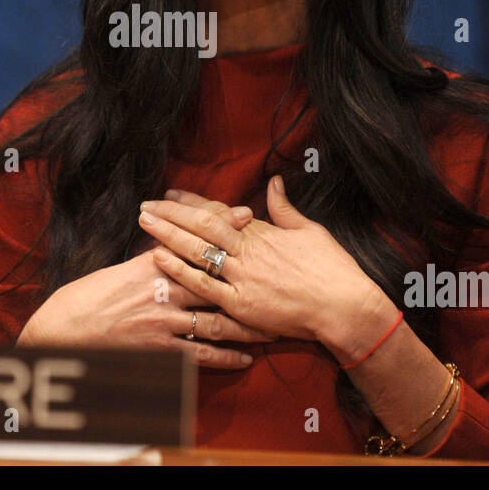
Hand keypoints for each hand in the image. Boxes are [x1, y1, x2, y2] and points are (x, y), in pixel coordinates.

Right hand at [17, 210, 276, 369]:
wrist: (63, 330)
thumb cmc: (89, 298)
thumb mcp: (120, 271)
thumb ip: (150, 259)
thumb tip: (171, 245)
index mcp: (152, 265)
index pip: (195, 241)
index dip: (224, 229)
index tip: (249, 215)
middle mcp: (162, 290)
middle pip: (215, 281)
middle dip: (247, 278)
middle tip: (277, 277)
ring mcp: (162, 321)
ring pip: (216, 322)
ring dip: (246, 326)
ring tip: (271, 328)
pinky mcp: (159, 350)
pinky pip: (200, 355)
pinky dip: (224, 357)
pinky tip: (243, 358)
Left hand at [140, 177, 382, 343]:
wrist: (344, 306)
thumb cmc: (332, 269)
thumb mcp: (310, 231)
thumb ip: (285, 209)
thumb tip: (274, 183)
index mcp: (262, 232)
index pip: (219, 210)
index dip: (192, 201)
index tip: (171, 193)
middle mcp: (248, 250)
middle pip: (201, 225)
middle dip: (171, 213)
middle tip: (145, 204)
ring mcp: (242, 277)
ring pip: (196, 250)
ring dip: (167, 234)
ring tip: (144, 222)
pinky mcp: (241, 304)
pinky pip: (203, 285)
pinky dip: (179, 270)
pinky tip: (158, 257)